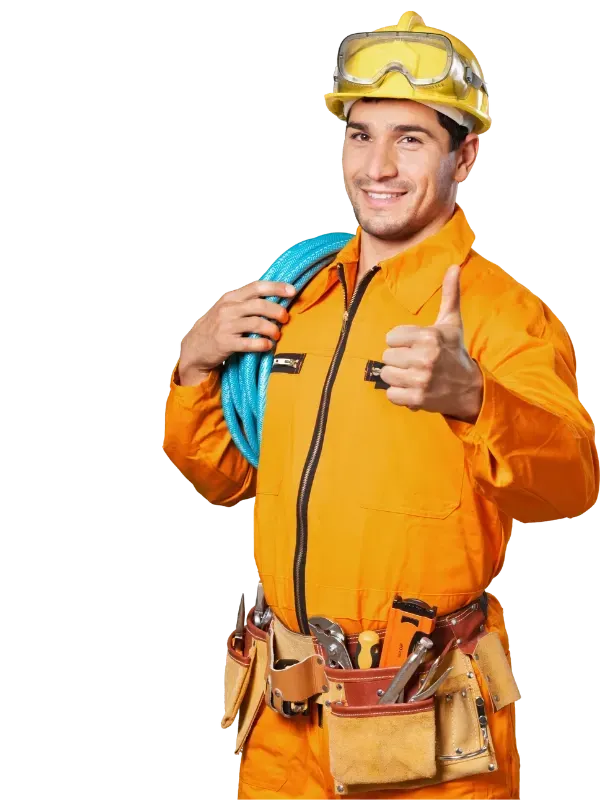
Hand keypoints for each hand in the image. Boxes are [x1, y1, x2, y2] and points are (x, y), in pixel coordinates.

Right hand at [177, 280, 296, 382]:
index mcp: (230, 297)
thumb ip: (246, 303)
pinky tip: (268, 345)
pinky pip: (249, 343)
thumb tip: (275, 300)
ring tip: (277, 335)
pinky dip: (262, 344)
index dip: (276, 287)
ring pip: (256, 323)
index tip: (291, 291)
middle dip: (277, 311)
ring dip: (272, 329)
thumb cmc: (216, 327)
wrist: (195, 348)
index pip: (256, 287)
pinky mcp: (225, 343)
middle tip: (285, 318)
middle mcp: (227, 309)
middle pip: (259, 305)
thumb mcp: (227, 309)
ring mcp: (226, 326)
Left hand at [380, 264, 482, 421]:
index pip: (391, 337)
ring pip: (386, 375)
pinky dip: (398, 395)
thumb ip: (449, 294)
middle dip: (398, 360)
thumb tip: (454, 266)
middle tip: (414, 363)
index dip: (400, 342)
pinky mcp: (417, 399)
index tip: (414, 346)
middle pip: (386, 356)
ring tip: (412, 376)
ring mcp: (421, 379)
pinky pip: (391, 395)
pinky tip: (412, 389)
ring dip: (396, 377)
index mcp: (429, 336)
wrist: (469, 388)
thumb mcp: (451, 323)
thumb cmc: (455, 352)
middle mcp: (425, 357)